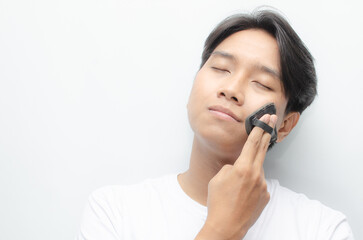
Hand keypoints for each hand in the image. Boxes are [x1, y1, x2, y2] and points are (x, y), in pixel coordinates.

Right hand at [195, 114, 276, 239]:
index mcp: (242, 168)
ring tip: (236, 187)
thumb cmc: (218, 202)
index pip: (252, 143)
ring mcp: (262, 186)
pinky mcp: (266, 196)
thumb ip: (230, 167)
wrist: (226, 226)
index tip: (265, 118)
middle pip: (262, 149)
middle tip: (272, 120)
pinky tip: (241, 196)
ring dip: (249, 171)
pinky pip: (258, 184)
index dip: (259, 128)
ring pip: (256, 171)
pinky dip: (250, 186)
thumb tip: (238, 167)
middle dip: (266, 132)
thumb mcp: (217, 178)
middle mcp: (255, 175)